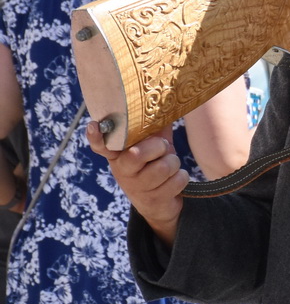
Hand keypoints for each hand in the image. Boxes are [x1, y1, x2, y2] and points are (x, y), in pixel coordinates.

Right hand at [86, 124, 186, 244]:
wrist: (158, 203)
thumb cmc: (154, 165)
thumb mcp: (153, 146)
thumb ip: (155, 127)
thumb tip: (167, 100)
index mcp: (118, 154)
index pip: (102, 145)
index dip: (97, 136)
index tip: (94, 125)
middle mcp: (122, 170)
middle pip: (137, 154)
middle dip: (157, 147)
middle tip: (162, 147)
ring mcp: (136, 187)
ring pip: (163, 167)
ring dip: (173, 163)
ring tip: (169, 165)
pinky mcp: (152, 200)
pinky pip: (177, 180)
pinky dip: (181, 177)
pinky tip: (173, 180)